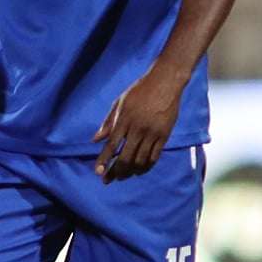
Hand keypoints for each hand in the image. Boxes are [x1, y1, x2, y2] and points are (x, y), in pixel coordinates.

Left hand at [92, 68, 183, 182]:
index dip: (104, 160)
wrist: (166, 82)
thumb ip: (108, 122)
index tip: (98, 172)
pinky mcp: (164, 135)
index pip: (111, 145)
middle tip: (110, 179)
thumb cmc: (140, 90)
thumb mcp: (119, 102)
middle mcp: (137, 128)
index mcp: (124, 119)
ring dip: (130, 171)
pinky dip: (146, 166)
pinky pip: (154, 156)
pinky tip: (140, 170)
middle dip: (116, 171)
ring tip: (123, 176)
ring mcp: (152, 133)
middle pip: (125, 157)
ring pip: (140, 160)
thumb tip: (95, 139)